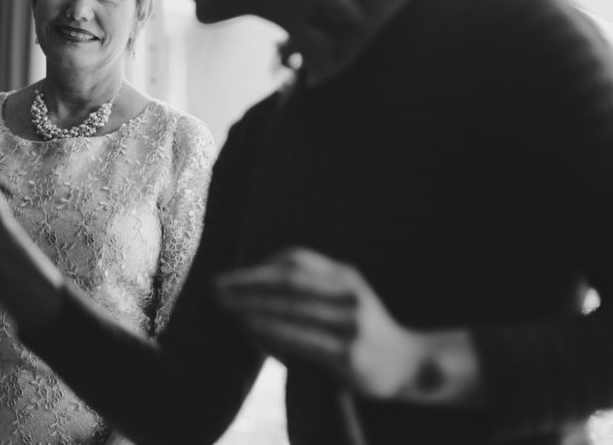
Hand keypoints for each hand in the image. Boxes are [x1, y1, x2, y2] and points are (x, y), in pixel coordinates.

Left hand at [215, 247, 425, 399]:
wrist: (408, 364)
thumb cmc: (362, 328)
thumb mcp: (344, 295)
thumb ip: (309, 283)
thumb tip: (253, 281)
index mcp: (346, 275)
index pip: (296, 260)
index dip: (258, 267)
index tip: (229, 277)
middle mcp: (350, 294)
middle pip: (289, 281)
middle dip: (247, 284)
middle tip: (215, 289)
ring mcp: (351, 324)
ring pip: (292, 309)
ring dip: (252, 307)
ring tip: (225, 307)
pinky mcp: (348, 355)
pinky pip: (302, 340)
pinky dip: (272, 332)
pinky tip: (251, 329)